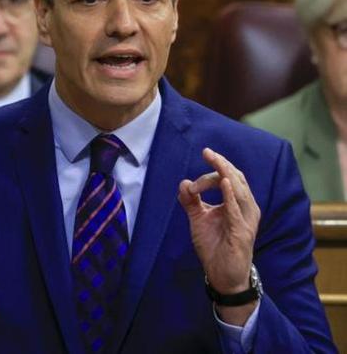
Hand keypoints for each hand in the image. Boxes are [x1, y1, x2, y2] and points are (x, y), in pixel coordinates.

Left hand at [178, 148, 260, 323]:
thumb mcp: (198, 219)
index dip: (211, 172)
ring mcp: (246, 220)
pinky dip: (231, 196)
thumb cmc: (214, 246)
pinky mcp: (242, 232)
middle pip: (236, 179)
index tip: (192, 179)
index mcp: (237, 204)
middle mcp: (246, 209)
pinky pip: (237, 210)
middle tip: (207, 152)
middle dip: (221, 164)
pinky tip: (224, 183)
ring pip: (240, 190)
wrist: (222, 275)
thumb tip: (183, 183)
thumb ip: (190, 201)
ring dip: (224, 174)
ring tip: (216, 161)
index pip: (227, 178)